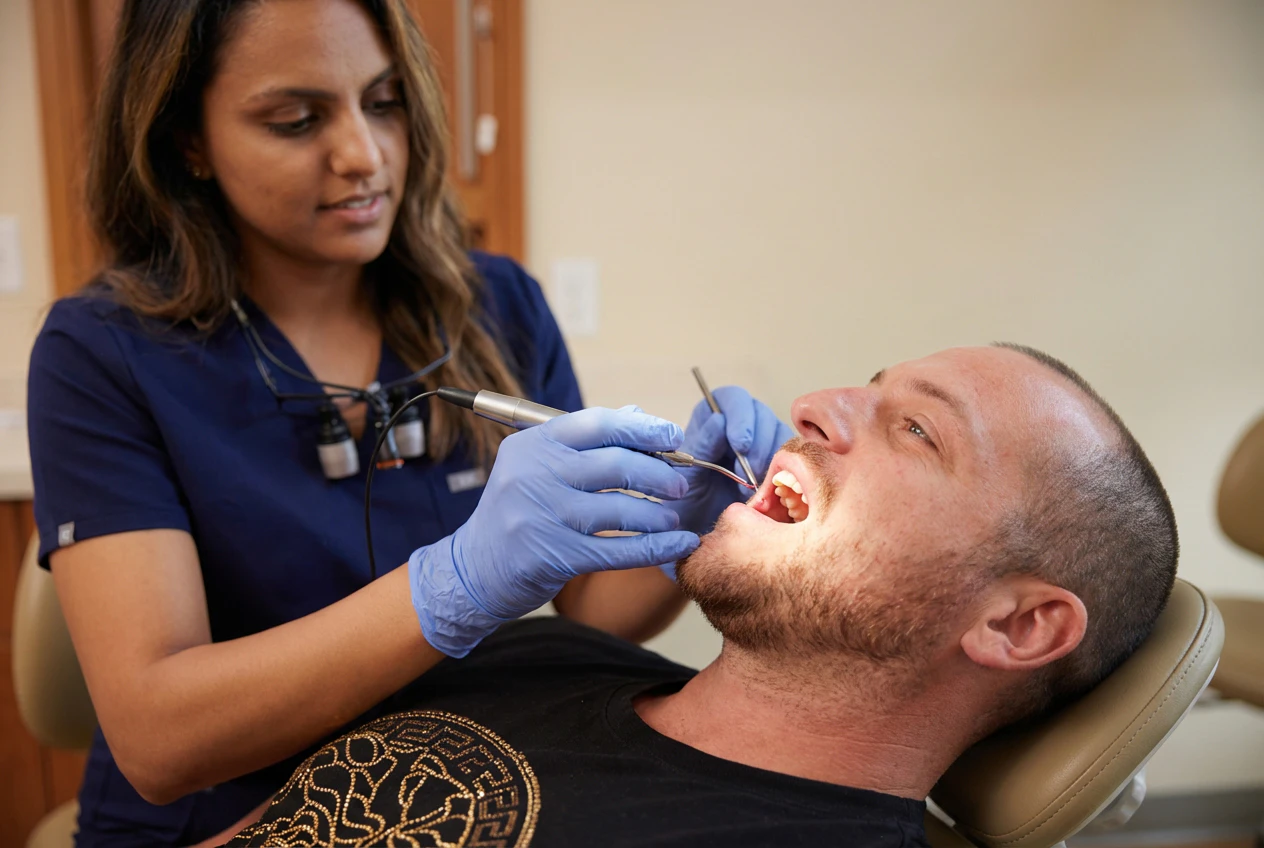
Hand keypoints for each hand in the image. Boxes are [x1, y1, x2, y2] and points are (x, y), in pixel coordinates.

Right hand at [409, 407, 700, 656]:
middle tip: (681, 483)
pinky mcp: (553, 557)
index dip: (642, 428)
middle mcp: (534, 475)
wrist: (475, 569)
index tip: (673, 436)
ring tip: (676, 517)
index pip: (597, 424)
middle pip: (614, 465)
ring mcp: (542, 517)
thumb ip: (586, 440)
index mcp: (533, 444)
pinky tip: (679, 545)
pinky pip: (618, 551)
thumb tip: (636, 413)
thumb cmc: (519, 510)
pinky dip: (655, 548)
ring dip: (657, 514)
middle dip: (658, 473)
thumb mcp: (539, 466)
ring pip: (619, 510)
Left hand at [666, 386, 793, 538]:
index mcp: (709, 419)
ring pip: (778, 434)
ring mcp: (759, 443)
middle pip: (760, 413)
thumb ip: (701, 446)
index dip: (740, 417)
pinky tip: (772, 490)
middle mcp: (736, 425)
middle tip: (751, 471)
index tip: (740, 444)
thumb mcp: (685, 475)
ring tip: (757, 486)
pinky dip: (787, 472)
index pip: (731, 399)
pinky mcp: (777, 463)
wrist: (699, 534)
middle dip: (759, 441)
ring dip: (773, 458)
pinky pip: (792, 457)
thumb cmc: (685, 502)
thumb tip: (719, 421)